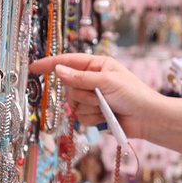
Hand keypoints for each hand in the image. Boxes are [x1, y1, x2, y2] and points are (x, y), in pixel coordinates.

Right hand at [29, 54, 160, 137]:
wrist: (148, 119)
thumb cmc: (134, 94)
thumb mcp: (107, 82)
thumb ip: (80, 78)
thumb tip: (58, 70)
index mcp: (97, 65)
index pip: (68, 62)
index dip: (49, 65)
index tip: (33, 68)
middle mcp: (92, 80)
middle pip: (69, 88)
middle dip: (82, 95)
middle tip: (100, 98)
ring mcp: (92, 99)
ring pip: (73, 105)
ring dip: (90, 108)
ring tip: (107, 109)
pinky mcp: (94, 115)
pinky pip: (81, 118)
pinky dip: (93, 120)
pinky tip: (107, 118)